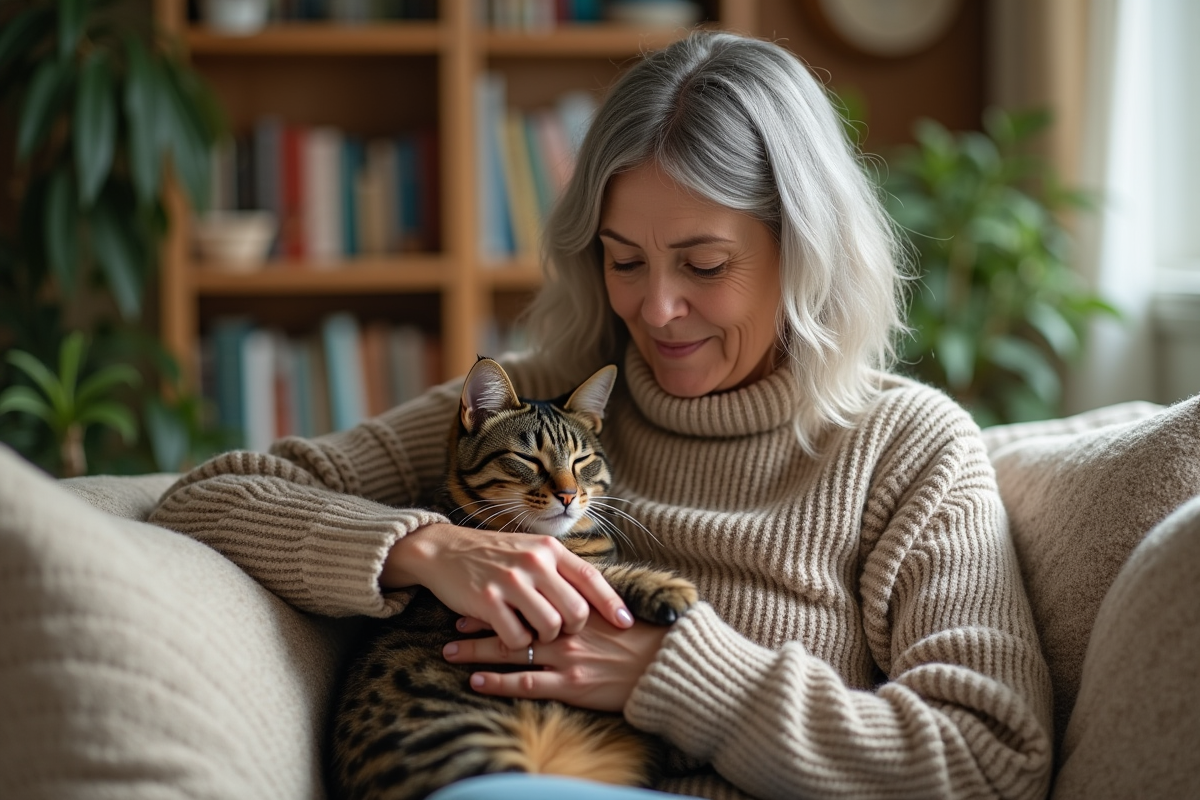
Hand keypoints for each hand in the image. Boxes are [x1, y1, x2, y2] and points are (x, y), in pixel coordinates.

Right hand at [381, 522, 632, 649]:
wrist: (443, 550)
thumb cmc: (493, 555)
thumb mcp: (530, 549)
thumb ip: (559, 568)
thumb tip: (594, 593)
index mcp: (548, 548)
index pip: (591, 577)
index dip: (612, 603)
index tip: (626, 623)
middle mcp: (534, 562)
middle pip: (575, 610)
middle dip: (573, 629)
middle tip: (561, 631)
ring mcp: (510, 581)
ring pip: (550, 627)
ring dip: (544, 638)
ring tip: (532, 631)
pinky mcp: (488, 601)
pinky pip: (518, 638)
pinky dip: (517, 643)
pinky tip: (509, 632)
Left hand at [442, 614, 668, 712]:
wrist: (667, 667)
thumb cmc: (644, 639)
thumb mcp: (614, 611)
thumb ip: (587, 601)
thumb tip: (562, 594)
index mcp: (578, 605)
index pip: (531, 594)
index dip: (502, 595)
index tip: (480, 593)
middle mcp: (567, 627)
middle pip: (513, 620)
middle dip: (481, 621)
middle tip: (455, 620)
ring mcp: (567, 656)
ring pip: (511, 649)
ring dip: (478, 650)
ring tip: (451, 649)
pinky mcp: (570, 684)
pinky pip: (526, 682)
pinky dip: (498, 681)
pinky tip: (476, 680)